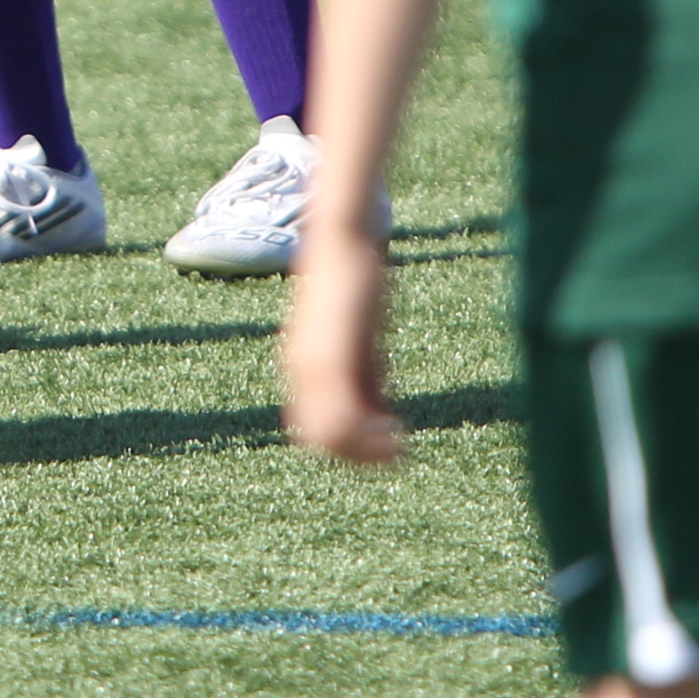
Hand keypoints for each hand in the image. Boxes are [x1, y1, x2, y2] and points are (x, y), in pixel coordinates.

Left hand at [279, 211, 401, 463]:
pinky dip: (371, 435)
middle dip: (358, 453)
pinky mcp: (331, 359)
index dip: (349, 445)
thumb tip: (379, 409)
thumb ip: (363, 372)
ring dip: (365, 449)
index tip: (385, 446)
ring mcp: (312, 366)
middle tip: (394, 453)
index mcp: (302, 365)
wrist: (345, 244)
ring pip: (329, 435)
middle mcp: (300, 370)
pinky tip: (398, 430)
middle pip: (318, 438)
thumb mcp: (361, 336)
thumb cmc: (356, 283)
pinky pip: (344, 417)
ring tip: (398, 447)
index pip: (314, 426)